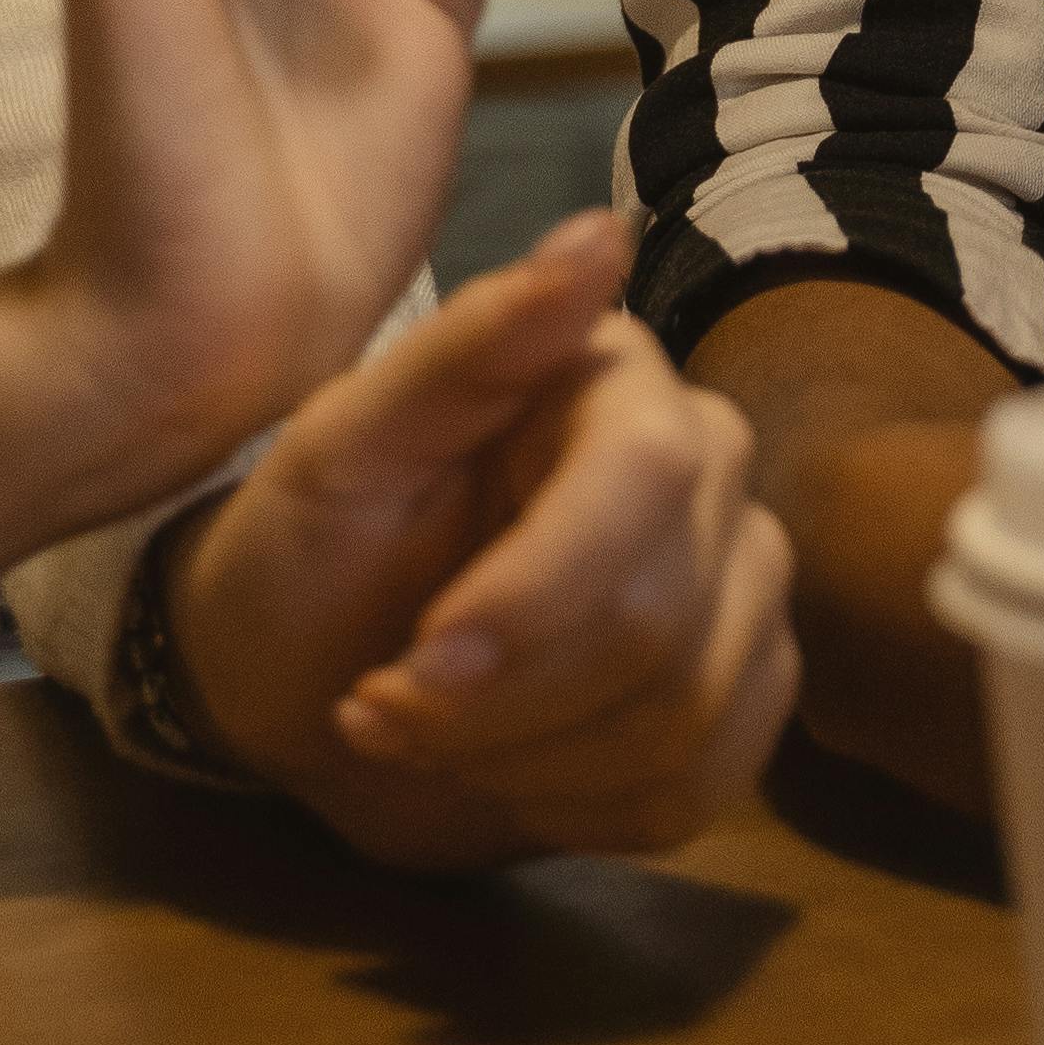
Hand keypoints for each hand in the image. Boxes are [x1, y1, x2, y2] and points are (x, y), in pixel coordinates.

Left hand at [160, 212, 798, 872]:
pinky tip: (501, 774)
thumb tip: (601, 234)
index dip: (538, 591)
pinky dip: (581, 810)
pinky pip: (708, 785)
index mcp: (613, 381)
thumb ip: (469, 346)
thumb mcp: (344, 445)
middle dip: (500, 699)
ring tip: (422, 733)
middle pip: (662, 616)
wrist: (301, 683)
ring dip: (525, 761)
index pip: (642, 480)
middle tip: (378, 707)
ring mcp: (738, 587)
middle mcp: (705, 467)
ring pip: (685, 714)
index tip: (417, 662)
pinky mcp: (742, 697)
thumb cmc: (307, 547)